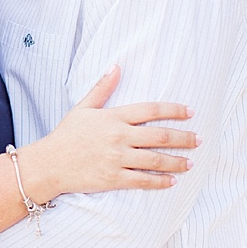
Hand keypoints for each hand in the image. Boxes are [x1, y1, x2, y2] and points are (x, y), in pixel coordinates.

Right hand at [17, 65, 197, 199]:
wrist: (48, 164)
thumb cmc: (65, 135)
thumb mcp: (82, 108)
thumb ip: (102, 88)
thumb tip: (116, 66)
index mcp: (113, 117)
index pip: (151, 110)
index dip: (174, 110)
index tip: (190, 112)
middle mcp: (118, 137)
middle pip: (160, 136)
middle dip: (184, 138)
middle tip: (199, 140)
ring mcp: (117, 158)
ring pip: (156, 159)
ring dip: (177, 161)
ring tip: (190, 162)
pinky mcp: (113, 178)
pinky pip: (143, 180)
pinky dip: (160, 181)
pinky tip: (172, 181)